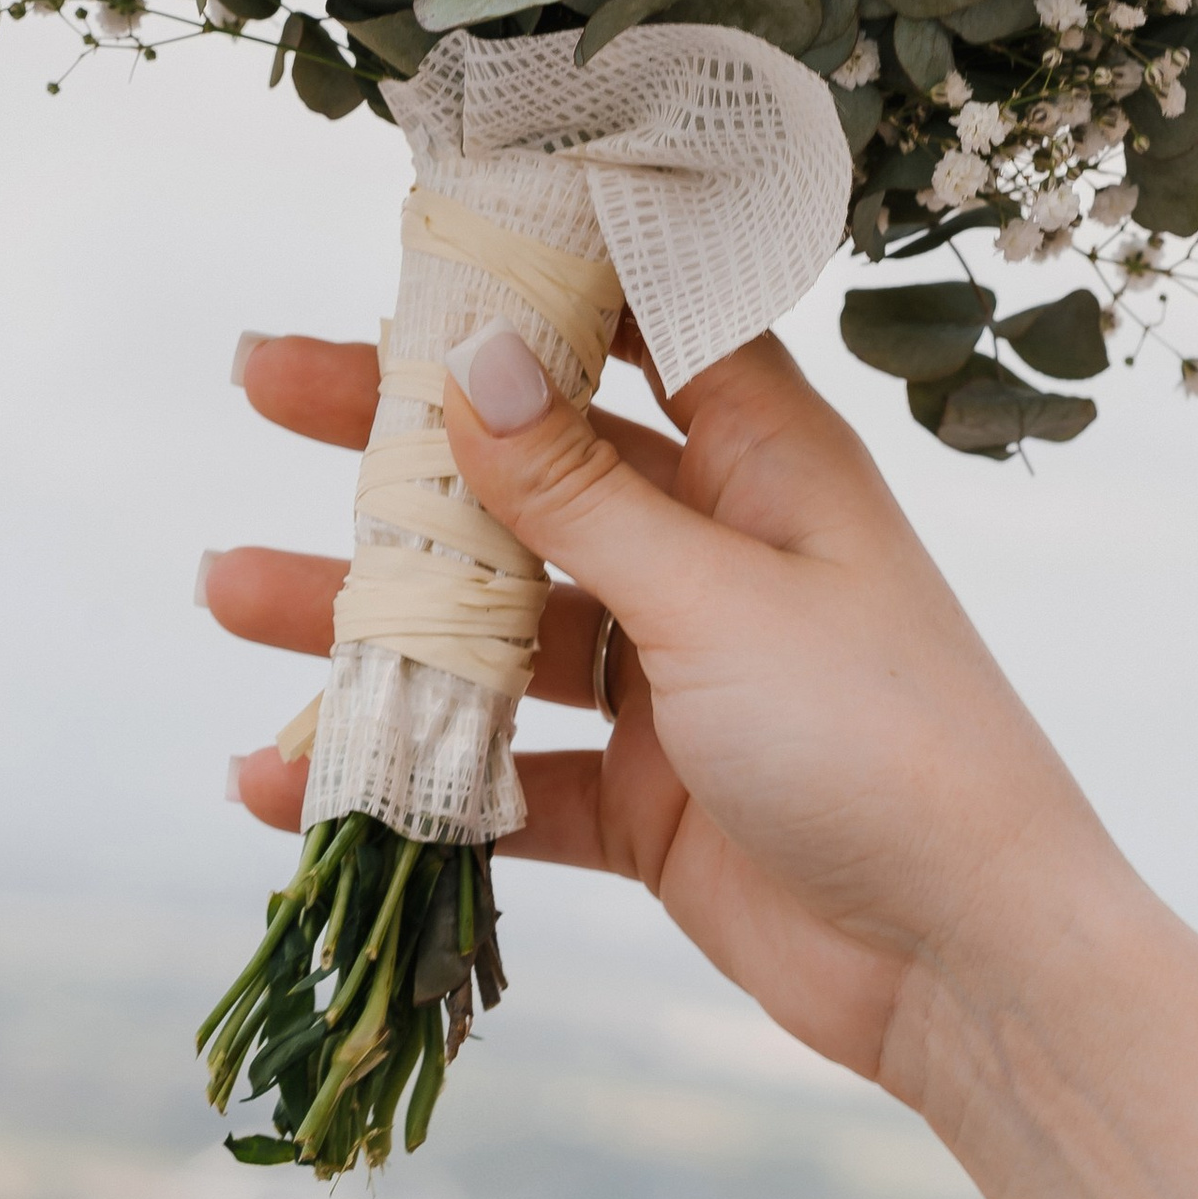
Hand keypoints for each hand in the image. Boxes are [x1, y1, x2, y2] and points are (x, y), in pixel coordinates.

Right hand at [200, 323, 1117, 1093]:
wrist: (969, 964)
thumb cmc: (886, 742)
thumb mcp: (718, 602)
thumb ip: (585, 496)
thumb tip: (481, 357)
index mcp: (766, 463)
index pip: (641, 327)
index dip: (539, 277)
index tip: (421, 234)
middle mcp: (715, 551)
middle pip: (532, 465)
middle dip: (397, 433)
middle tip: (259, 381)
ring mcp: (677, 674)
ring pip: (498, 619)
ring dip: (372, 609)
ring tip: (227, 589)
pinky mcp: (650, 795)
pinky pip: (505, 771)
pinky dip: (406, 773)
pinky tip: (284, 775)